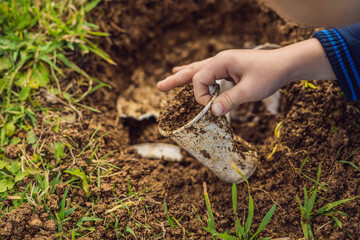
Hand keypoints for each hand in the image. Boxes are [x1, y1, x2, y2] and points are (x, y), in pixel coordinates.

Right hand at [157, 39, 335, 115]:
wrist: (285, 64)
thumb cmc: (269, 74)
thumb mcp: (249, 91)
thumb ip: (229, 100)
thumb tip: (212, 113)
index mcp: (221, 62)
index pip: (199, 80)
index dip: (201, 97)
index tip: (212, 108)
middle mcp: (219, 60)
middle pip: (192, 71)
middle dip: (176, 80)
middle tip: (159, 87)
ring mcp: (223, 63)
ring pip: (198, 70)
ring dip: (183, 76)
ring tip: (169, 79)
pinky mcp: (228, 68)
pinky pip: (208, 72)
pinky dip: (197, 75)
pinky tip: (188, 72)